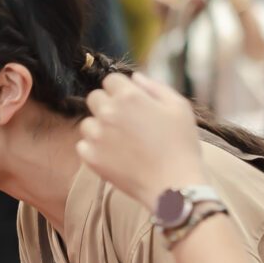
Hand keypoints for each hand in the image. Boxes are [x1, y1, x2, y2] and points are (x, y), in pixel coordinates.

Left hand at [78, 71, 206, 207]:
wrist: (173, 184)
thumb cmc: (181, 145)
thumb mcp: (179, 107)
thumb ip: (155, 87)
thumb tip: (135, 77)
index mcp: (129, 96)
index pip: (110, 80)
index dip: (120, 89)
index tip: (129, 102)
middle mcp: (108, 112)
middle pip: (94, 98)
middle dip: (107, 105)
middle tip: (124, 122)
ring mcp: (97, 136)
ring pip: (87, 123)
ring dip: (99, 128)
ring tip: (120, 141)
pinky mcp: (91, 157)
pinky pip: (83, 145)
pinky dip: (94, 149)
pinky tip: (114, 155)